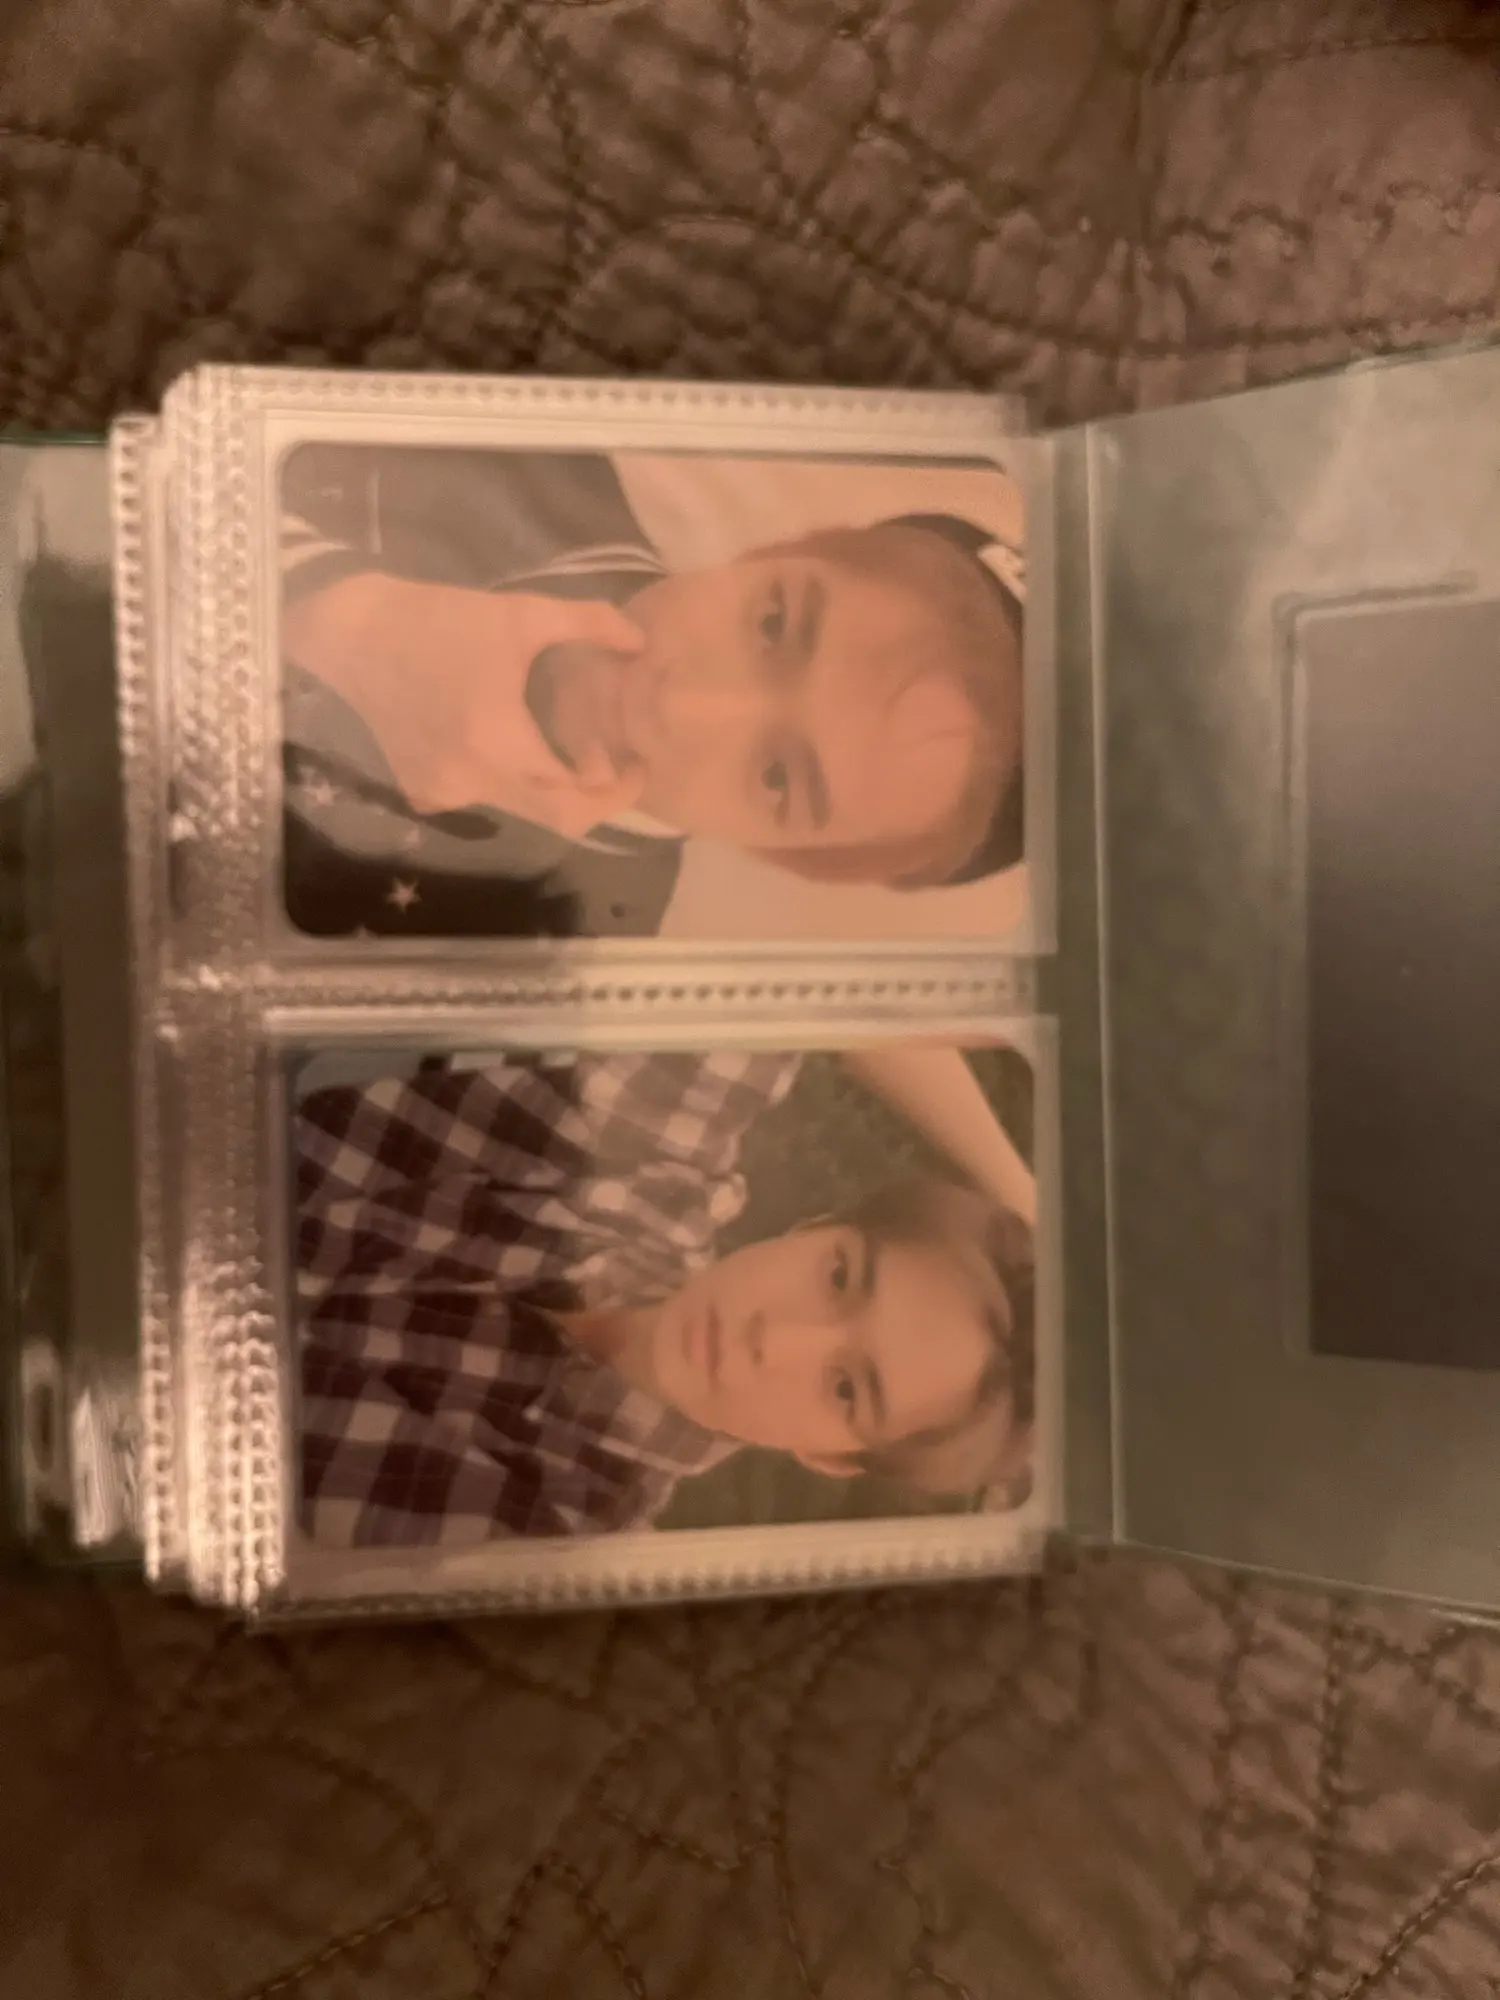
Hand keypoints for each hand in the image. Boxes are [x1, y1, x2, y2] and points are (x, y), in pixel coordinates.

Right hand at [283, 573, 647, 837]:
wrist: (346, 635)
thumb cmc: (435, 620)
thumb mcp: (518, 613)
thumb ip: (587, 623)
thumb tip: (639, 638)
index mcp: (500, 744)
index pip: (578, 799)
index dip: (619, 791)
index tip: (639, 766)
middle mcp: (473, 783)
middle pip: (556, 818)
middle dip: (594, 797)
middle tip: (618, 767)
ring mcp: (445, 794)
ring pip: (522, 809)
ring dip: (553, 788)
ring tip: (573, 749)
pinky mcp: (424, 791)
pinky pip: (485, 797)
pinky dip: (511, 779)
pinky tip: (514, 743)